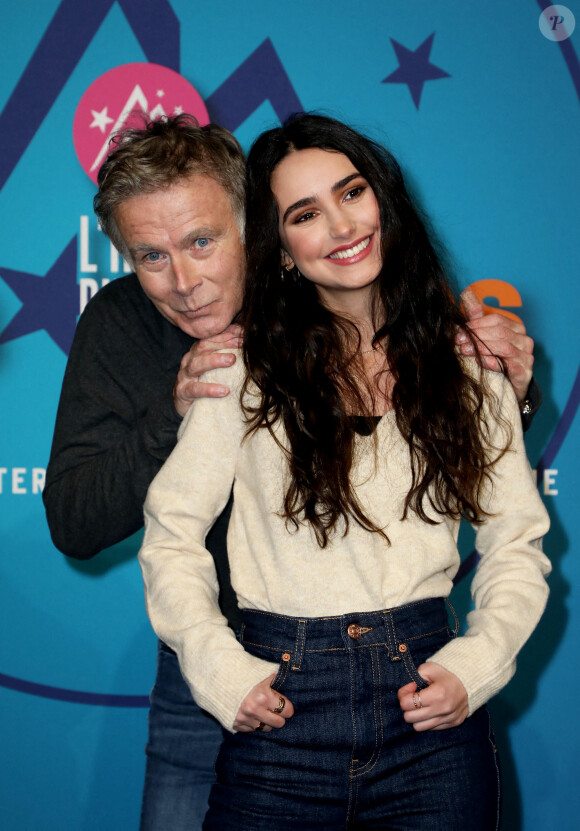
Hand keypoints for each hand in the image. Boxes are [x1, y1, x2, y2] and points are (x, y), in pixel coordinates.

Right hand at [173, 324, 242, 416]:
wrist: (188, 408)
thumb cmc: (205, 384)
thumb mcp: (217, 369)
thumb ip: (229, 355)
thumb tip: (245, 340)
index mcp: (197, 352)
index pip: (212, 338)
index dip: (228, 334)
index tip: (244, 334)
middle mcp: (189, 360)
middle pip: (203, 346)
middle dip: (223, 343)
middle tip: (241, 343)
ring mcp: (184, 376)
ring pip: (197, 364)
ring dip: (215, 360)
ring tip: (232, 360)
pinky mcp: (182, 392)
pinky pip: (195, 389)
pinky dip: (209, 389)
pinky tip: (224, 391)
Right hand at [233, 673, 293, 732]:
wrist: (217, 675)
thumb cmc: (242, 670)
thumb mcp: (261, 670)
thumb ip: (274, 676)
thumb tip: (288, 674)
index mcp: (263, 696)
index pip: (287, 711)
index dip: (287, 706)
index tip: (283, 703)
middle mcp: (254, 710)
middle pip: (279, 724)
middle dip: (279, 716)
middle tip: (274, 708)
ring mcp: (244, 718)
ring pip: (265, 729)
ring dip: (266, 721)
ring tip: (262, 710)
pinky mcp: (234, 723)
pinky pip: (250, 730)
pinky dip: (253, 723)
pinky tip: (251, 713)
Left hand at [398, 662, 467, 730]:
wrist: (470, 680)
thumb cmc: (447, 673)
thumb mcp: (429, 668)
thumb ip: (414, 677)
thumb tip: (407, 692)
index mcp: (437, 694)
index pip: (407, 704)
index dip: (403, 694)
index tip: (411, 687)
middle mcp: (443, 709)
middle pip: (410, 718)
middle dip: (407, 707)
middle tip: (414, 697)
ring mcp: (449, 718)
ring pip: (419, 727)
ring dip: (416, 716)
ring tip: (421, 705)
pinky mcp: (453, 723)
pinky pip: (432, 728)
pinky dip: (427, 720)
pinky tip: (431, 709)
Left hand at [457, 288, 533, 403]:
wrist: (508, 387)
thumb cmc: (495, 360)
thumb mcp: (484, 337)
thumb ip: (476, 317)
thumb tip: (466, 293)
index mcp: (515, 328)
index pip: (496, 319)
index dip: (476, 324)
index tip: (459, 332)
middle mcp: (524, 339)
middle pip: (499, 331)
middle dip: (476, 335)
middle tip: (459, 342)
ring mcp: (526, 355)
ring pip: (503, 346)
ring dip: (481, 347)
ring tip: (465, 350)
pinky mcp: (524, 371)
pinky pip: (508, 363)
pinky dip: (492, 361)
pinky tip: (480, 362)